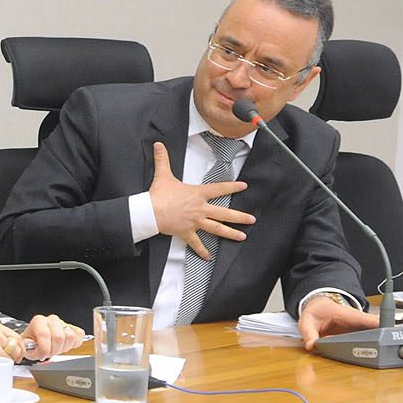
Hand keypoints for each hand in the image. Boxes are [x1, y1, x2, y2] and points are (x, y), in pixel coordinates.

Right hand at [0, 319, 25, 361]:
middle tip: (13, 359)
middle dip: (17, 353)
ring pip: (13, 353)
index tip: (17, 352)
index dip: (19, 346)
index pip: (15, 335)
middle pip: (17, 343)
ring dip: (9, 359)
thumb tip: (12, 346)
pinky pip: (6, 360)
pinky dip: (3, 365)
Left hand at [20, 314, 86, 360]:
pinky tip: (64, 346)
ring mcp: (63, 323)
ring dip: (63, 347)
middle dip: (54, 350)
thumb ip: (27, 347)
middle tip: (49, 353)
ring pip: (70, 336)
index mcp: (38, 321)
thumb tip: (32, 345)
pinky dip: (73, 344)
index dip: (44, 349)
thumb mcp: (26, 347)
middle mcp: (51, 320)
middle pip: (59, 337)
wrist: (39, 341)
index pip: (44, 335)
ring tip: (56, 349)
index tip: (42, 355)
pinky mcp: (73, 327)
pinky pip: (79, 335)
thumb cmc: (33, 343)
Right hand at [148, 141, 253, 257]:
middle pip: (224, 213)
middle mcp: (200, 209)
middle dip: (240, 216)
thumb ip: (163, 159)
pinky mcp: (186, 233)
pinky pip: (197, 244)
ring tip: (242, 236)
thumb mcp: (163, 175)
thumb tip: (158, 145)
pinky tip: (209, 257)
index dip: (232, 187)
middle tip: (251, 219)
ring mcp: (195, 222)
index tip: (244, 186)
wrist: (150, 212)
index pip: (219, 189)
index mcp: (198, 194)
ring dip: (230, 233)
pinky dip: (202, 251)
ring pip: (217, 229)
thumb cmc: (158, 195)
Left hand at [297, 293, 377, 349]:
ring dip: (378, 345)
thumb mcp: (307, 321)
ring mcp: (360, 328)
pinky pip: (369, 341)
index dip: (381, 326)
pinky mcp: (360, 334)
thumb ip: (309, 334)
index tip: (389, 335)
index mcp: (348, 314)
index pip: (369, 319)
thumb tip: (312, 345)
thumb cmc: (316, 311)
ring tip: (379, 356)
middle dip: (382, 340)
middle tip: (384, 352)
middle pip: (376, 330)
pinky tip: (368, 356)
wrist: (318, 307)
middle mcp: (358, 321)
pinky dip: (371, 348)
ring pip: (375, 336)